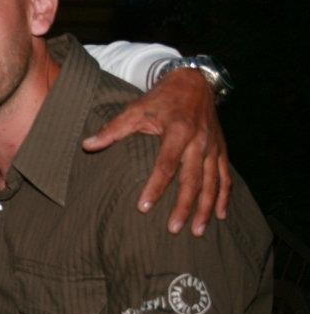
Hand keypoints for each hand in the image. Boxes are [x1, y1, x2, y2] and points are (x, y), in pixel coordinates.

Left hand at [82, 68, 230, 235]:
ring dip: (206, 208)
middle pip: (192, 179)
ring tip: (198, 231)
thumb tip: (87, 145)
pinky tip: (220, 216)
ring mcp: (213, 147)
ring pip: (213, 183)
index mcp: (178, 131)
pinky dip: (224, 197)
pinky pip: (225, 177)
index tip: (144, 207)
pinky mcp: (221, 150)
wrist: (194, 82)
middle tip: (173, 229)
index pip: (166, 165)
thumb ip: (113, 130)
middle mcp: (199, 141)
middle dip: (184, 206)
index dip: (155, 187)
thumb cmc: (161, 99)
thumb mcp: (135, 109)